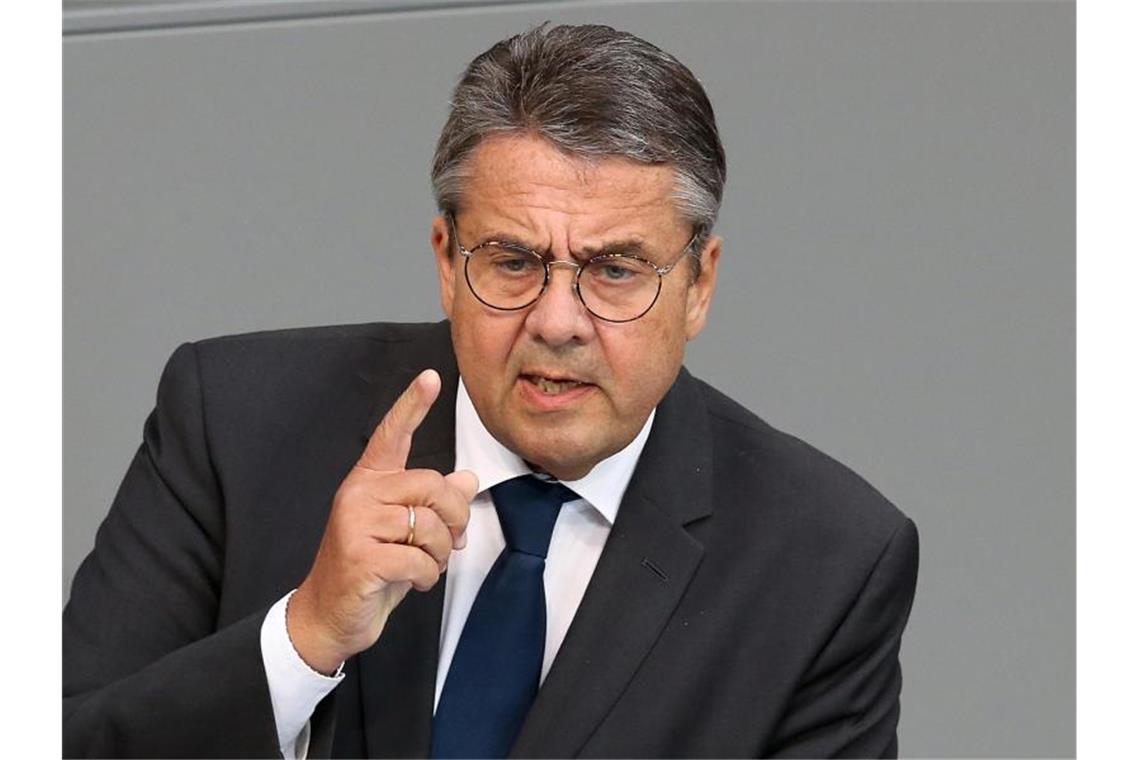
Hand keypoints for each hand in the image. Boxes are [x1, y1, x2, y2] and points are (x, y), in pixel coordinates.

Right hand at [287, 369, 477, 673]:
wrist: (330, 616)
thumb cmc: (371, 571)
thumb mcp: (407, 534)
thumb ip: (433, 504)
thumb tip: (467, 480)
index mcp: (369, 482)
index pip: (392, 435)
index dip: (412, 405)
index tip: (430, 377)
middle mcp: (359, 495)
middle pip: (433, 486)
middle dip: (454, 520)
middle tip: (451, 543)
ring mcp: (355, 524)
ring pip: (429, 525)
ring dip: (442, 554)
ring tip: (426, 565)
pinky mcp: (360, 557)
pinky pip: (419, 560)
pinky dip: (429, 577)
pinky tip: (415, 582)